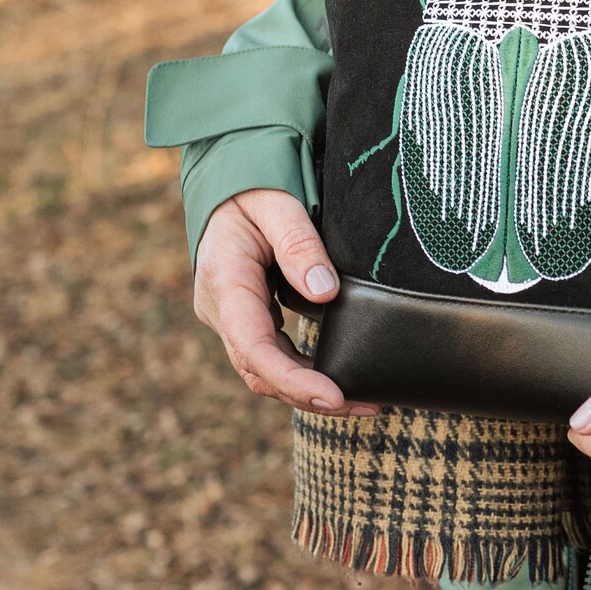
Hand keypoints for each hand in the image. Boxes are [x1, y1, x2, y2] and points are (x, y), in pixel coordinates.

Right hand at [193, 188, 378, 417]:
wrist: (226, 183)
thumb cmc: (252, 188)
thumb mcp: (276, 203)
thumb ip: (298, 244)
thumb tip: (325, 294)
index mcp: (226, 283)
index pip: (254, 348)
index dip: (293, 380)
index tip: (334, 396)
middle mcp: (222, 310)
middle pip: (261, 371)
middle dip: (311, 396)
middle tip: (368, 405)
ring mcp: (233, 317)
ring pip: (267, 370)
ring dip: (310, 390)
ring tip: (365, 400)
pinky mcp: (247, 318)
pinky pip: (273, 355)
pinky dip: (305, 372)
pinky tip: (340, 376)